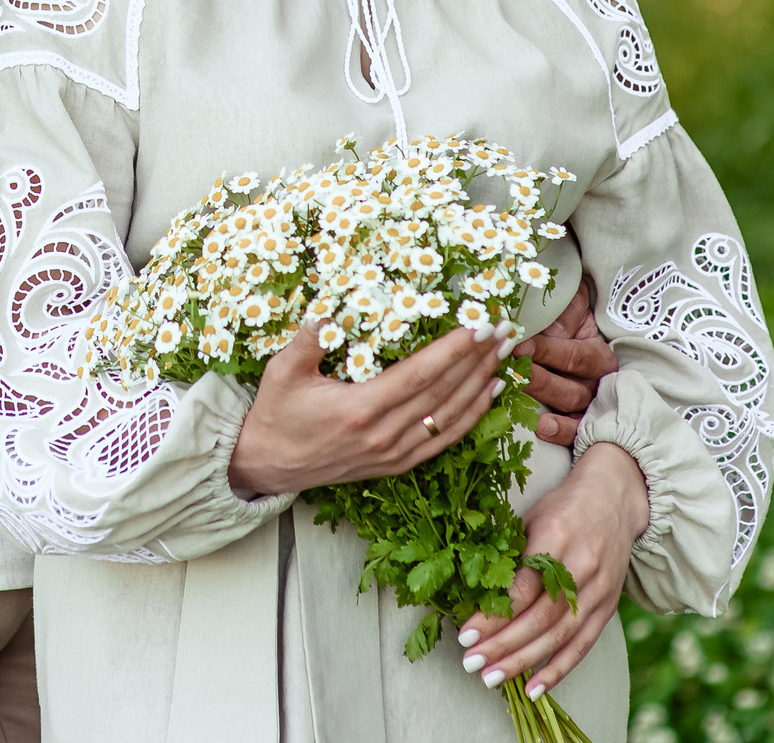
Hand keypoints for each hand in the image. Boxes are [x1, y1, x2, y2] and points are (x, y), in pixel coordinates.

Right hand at [227, 322, 511, 497]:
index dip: (454, 349)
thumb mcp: (282, 371)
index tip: (479, 325)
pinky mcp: (397, 464)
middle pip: (444, 392)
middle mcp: (384, 434)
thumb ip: (308, 339)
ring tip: (506, 354)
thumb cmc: (276, 414)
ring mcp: (394, 453)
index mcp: (360, 408)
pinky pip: (444, 440)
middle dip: (478, 358)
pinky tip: (488, 393)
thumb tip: (329, 308)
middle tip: (504, 329)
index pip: (420, 374)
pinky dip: (471, 416)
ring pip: (451, 416)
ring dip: (482, 382)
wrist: (268, 465)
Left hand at [454, 442, 648, 698]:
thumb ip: (510, 554)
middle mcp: (581, 567)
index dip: (494, 615)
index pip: (523, 588)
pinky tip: (534, 689)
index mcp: (556, 538)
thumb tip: (474, 594)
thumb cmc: (563, 506)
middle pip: (539, 618)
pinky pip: (583, 644)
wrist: (616, 497)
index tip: (465, 635)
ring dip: (524, 662)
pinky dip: (559, 669)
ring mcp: (599, 589)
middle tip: (471, 663)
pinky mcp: (608, 606)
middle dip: (502, 645)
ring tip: (492, 679)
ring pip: (559, 636)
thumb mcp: (531, 517)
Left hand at [519, 276, 617, 446]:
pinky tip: (540, 426)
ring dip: (543, 398)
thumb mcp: (566, 303)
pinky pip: (575, 431)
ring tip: (519, 391)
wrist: (570, 331)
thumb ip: (559, 299)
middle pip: (572, 385)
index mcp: (598, 351)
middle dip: (539, 375)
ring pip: (570, 406)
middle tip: (510, 367)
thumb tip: (535, 288)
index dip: (548, 350)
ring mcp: (590, 403)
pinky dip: (560, 431)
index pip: (575, 354)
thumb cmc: (563, 317)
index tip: (518, 342)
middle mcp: (598, 380)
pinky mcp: (580, 422)